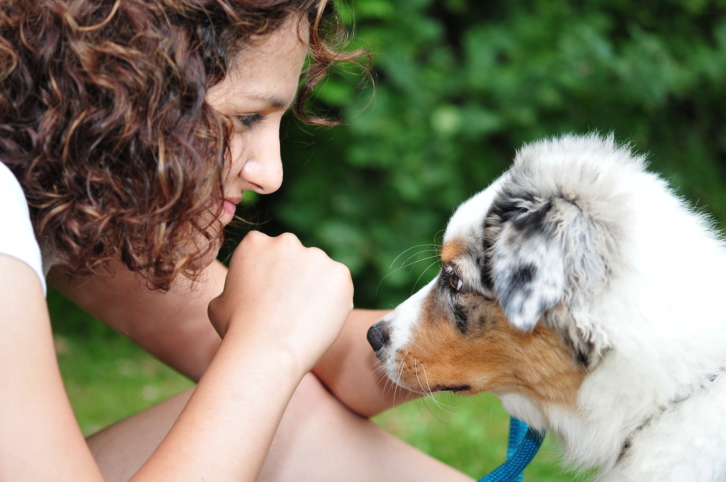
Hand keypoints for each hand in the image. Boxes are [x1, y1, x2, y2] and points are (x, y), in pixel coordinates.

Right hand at [208, 231, 353, 372]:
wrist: (267, 350)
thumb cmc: (237, 331)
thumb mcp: (218, 304)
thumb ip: (232, 288)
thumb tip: (235, 291)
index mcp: (255, 243)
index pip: (267, 253)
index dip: (269, 276)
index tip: (269, 297)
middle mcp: (286, 242)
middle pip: (295, 258)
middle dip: (294, 278)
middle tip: (289, 310)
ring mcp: (316, 256)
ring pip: (319, 272)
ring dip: (315, 289)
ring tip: (303, 319)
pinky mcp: (340, 273)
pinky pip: (339, 286)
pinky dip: (334, 301)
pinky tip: (319, 320)